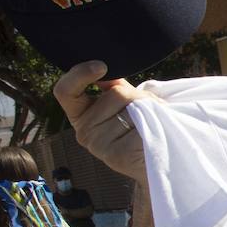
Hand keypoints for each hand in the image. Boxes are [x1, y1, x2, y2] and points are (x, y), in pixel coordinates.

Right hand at [52, 62, 156, 183]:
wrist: (161, 160)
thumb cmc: (145, 126)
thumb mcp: (127, 101)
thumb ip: (114, 86)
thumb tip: (106, 71)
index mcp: (81, 115)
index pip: (65, 90)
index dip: (79, 74)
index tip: (101, 66)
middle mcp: (84, 132)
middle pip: (114, 94)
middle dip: (137, 95)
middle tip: (147, 112)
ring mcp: (97, 145)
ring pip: (130, 106)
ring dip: (148, 109)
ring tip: (150, 125)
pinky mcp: (115, 155)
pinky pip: (140, 123)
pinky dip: (153, 123)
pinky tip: (151, 136)